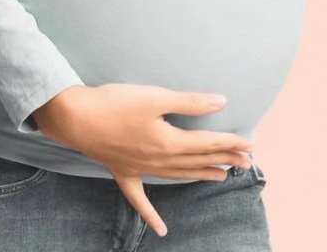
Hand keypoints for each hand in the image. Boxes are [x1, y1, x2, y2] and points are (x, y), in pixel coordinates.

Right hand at [33, 84, 253, 237]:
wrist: (76, 118)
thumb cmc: (116, 103)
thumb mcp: (156, 97)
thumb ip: (190, 102)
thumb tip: (221, 102)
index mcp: (168, 142)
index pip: (207, 143)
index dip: (230, 143)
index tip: (250, 145)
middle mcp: (158, 160)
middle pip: (196, 160)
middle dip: (223, 159)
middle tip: (245, 161)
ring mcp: (140, 169)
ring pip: (177, 176)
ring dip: (199, 175)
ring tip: (220, 176)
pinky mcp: (123, 172)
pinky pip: (139, 199)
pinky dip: (151, 214)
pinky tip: (161, 230)